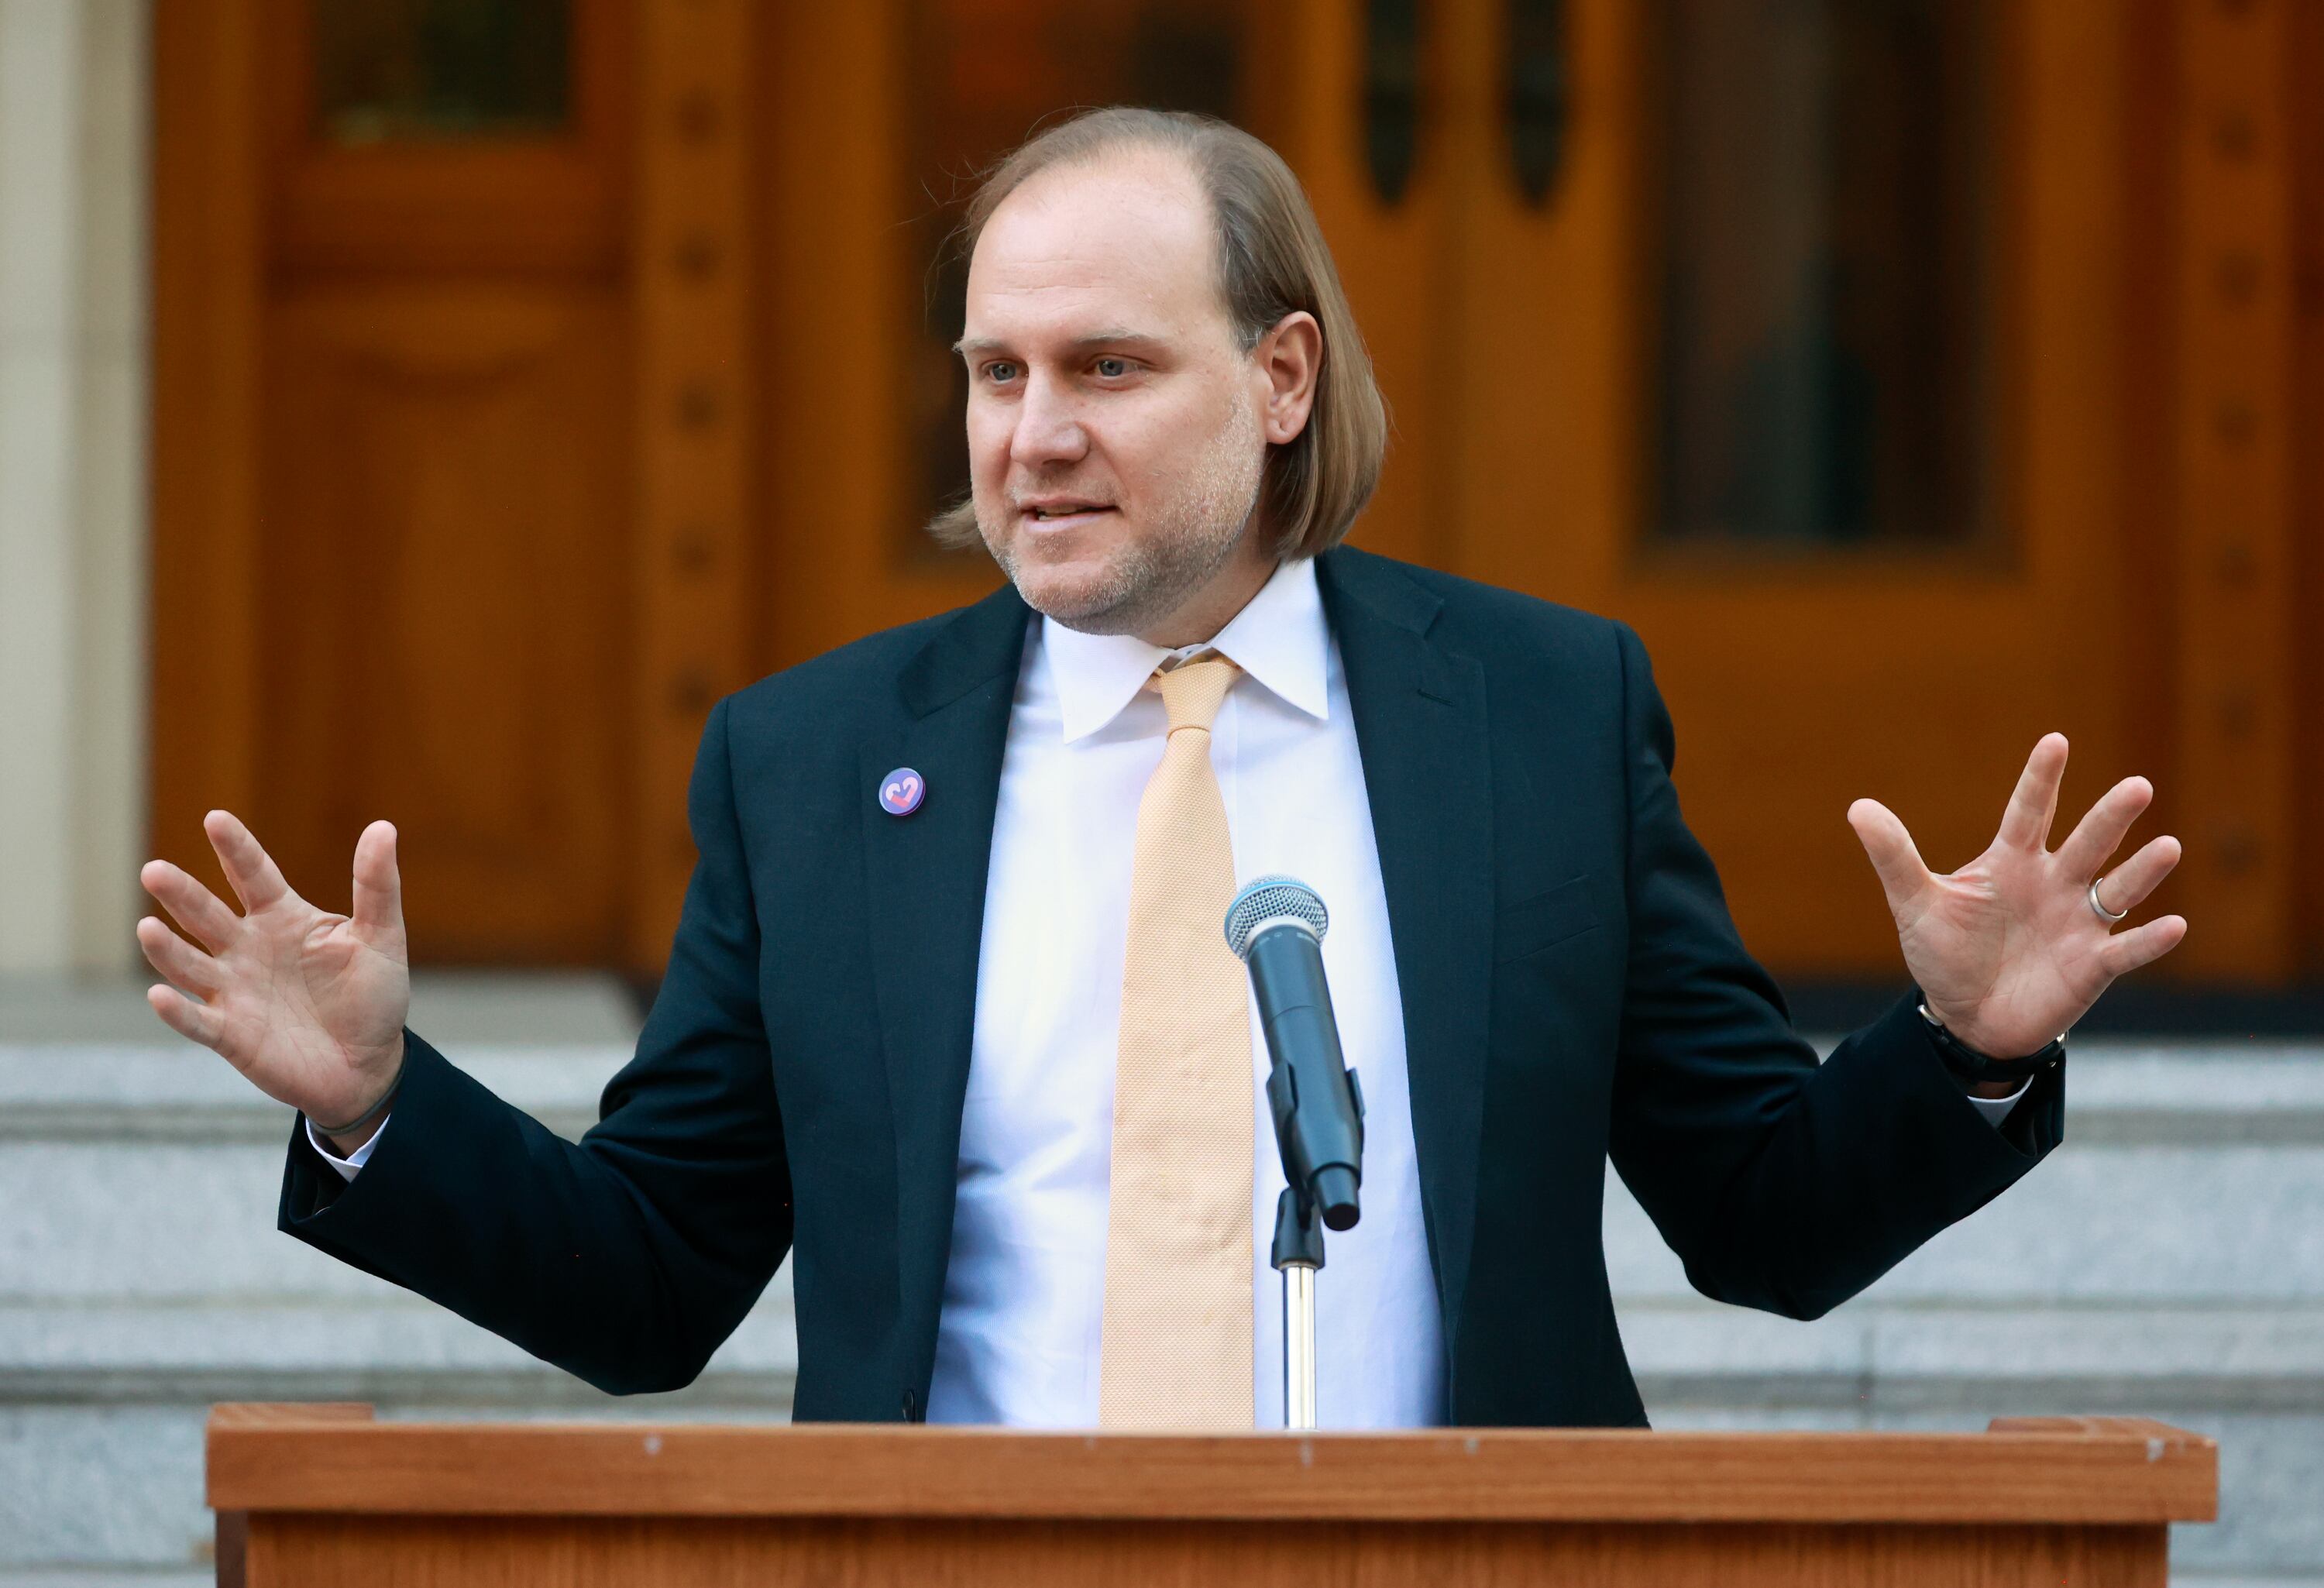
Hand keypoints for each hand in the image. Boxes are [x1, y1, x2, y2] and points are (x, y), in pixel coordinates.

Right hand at [137, 811, 410, 1140]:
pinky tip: (159, 995)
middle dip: (181, 894)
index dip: (236, 849)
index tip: (215, 819)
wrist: (369, 1066)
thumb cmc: (372, 997)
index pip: (253, 875)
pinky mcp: (231, 1035)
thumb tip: (383, 828)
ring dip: (167, 949)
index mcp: (282, 918)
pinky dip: (178, 1011)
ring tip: (148, 928)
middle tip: (155, 870)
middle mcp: (248, 948)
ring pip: (190, 964)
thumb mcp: (382, 938)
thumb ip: (377, 886)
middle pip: (207, 915)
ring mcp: (235, 991)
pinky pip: (198, 1021)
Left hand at [1847, 733, 2186, 1059]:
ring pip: (2117, 889)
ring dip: (2143, 871)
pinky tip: (2175, 925)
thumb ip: (1894, 857)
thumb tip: (1857, 807)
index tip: (2055, 742)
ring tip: (2168, 847)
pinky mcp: (2092, 965)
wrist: (1966, 1017)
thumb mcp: (1915, 904)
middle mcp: (2054, 883)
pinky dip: (2150, 940)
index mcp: (2013, 862)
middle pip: (2087, 843)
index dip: (2041, 779)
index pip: (2029, 812)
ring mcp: (2078, 922)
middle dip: (2111, 817)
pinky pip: (2126, 950)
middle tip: (2137, 786)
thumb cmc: (1946, 954)